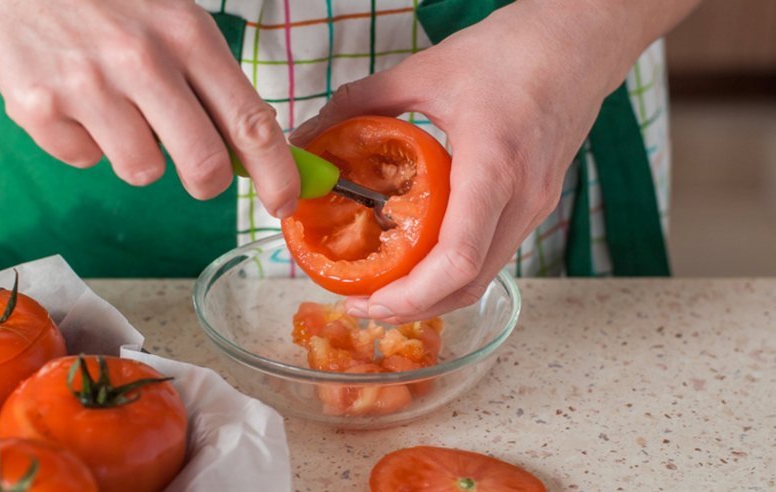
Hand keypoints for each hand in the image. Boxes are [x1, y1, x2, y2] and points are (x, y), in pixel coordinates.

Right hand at [0, 0, 297, 213]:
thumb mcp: (174, 17)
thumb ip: (212, 81)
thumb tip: (249, 152)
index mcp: (188, 35)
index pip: (251, 122)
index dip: (276, 174)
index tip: (284, 203)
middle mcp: (142, 61)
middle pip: (204, 165)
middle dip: (209, 181)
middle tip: (200, 170)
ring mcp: (87, 85)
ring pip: (143, 171)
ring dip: (139, 154)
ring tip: (118, 107)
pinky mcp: (37, 106)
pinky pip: (85, 160)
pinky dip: (86, 141)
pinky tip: (75, 100)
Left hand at [291, 1, 643, 320]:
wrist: (580, 42)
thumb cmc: (513, 51)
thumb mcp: (427, 70)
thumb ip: (362, 101)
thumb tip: (310, 131)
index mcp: (494, 165)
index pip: (456, 257)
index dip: (410, 294)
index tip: (367, 300)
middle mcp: (522, 198)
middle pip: (469, 283)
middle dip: (413, 307)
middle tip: (364, 305)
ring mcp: (535, 207)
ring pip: (484, 276)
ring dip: (434, 294)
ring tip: (386, 289)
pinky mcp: (536, 205)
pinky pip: (493, 254)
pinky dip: (453, 271)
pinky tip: (421, 257)